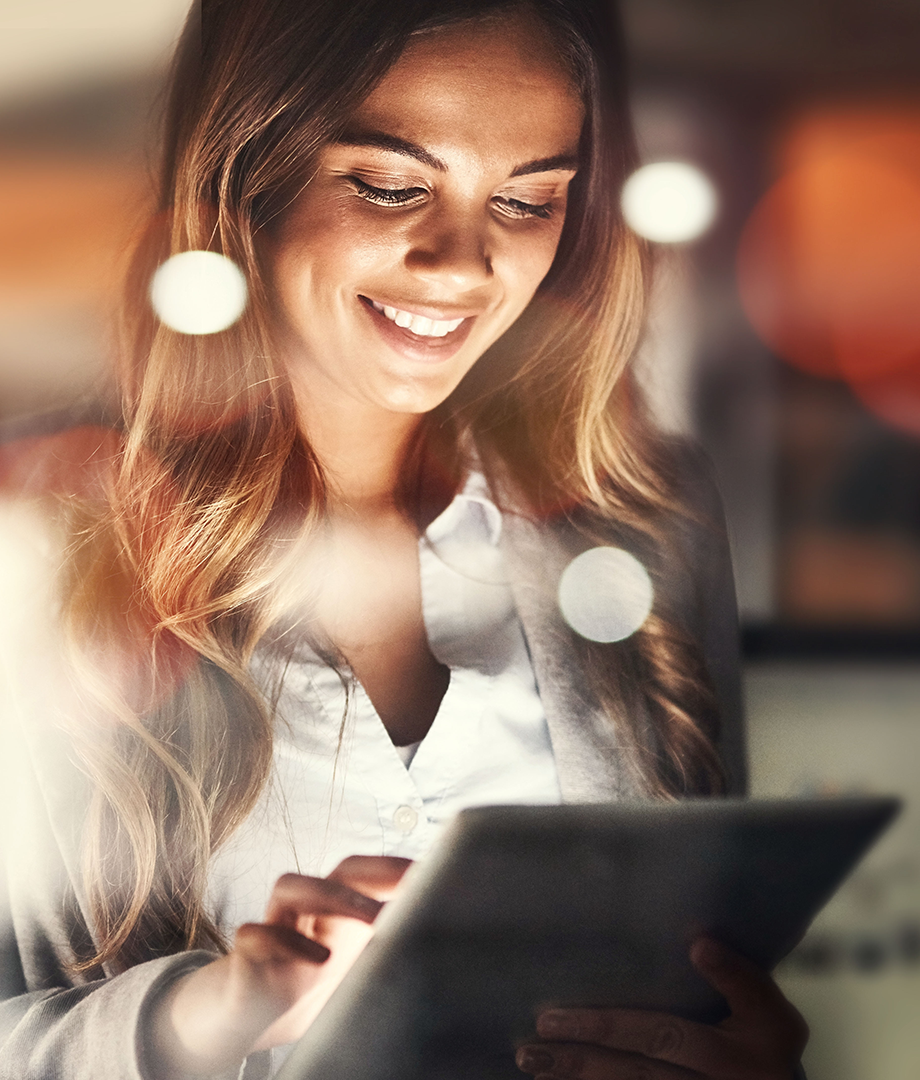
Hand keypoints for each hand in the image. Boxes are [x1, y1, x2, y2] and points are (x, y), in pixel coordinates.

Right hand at [151, 855, 411, 1076]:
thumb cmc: (303, 989)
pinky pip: (255, 933)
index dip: (397, 867)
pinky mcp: (245, 957)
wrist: (240, 1020)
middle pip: (338, 871)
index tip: (433, 869)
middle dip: (375, 872)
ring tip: (373, 918)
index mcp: (338, 915)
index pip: (367, 875)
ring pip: (290, 886)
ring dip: (333, 895)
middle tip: (413, 885)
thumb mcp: (350, 974)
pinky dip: (285, 940)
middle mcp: (307, 913)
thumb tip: (438, 948)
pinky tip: (318, 960)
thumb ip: (384, 956)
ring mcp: (274, 929)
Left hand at [515, 938, 808, 1079]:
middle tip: (545, 1023)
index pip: (734, 1006)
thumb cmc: (763, 1046)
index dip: (716, 980)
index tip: (697, 947)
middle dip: (596, 1040)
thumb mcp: (770, 1016)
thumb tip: (698, 942)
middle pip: (653, 1058)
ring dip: (581, 1074)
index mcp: (753, 1048)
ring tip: (533, 1059)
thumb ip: (740, 980)